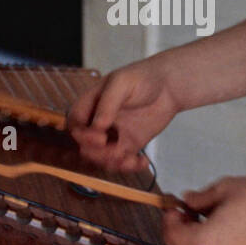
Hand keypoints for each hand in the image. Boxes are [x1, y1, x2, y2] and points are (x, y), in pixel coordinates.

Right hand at [67, 58, 179, 172]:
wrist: (170, 85)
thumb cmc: (143, 77)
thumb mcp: (122, 83)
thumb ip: (108, 103)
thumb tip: (97, 125)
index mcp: (91, 104)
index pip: (75, 125)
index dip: (83, 135)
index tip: (101, 137)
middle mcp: (99, 121)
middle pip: (85, 146)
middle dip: (98, 153)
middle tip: (117, 151)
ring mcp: (114, 134)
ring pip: (101, 158)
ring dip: (112, 163)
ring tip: (129, 158)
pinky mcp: (129, 144)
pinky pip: (122, 162)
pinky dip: (130, 167)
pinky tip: (142, 161)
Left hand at [162, 176, 245, 244]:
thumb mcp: (225, 189)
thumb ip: (199, 198)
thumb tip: (187, 201)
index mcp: (205, 242)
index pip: (171, 236)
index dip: (169, 219)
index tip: (174, 207)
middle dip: (188, 226)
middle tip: (196, 207)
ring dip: (208, 235)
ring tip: (224, 214)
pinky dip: (226, 244)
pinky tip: (239, 226)